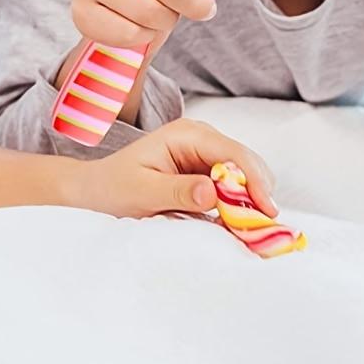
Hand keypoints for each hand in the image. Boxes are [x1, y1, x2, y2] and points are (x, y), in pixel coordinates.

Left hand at [76, 118, 277, 219]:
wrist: (98, 191)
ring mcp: (208, 156)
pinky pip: (238, 190)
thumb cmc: (114, 187)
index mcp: (185, 134)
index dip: (254, 181)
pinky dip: (242, 208)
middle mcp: (202, 139)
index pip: (233, 152)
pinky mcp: (210, 174)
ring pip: (248, 178)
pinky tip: (234, 225)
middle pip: (248, 164)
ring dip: (252, 203)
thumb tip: (213, 191)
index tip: (266, 212)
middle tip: (258, 228)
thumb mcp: (142, 191)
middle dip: (258, 194)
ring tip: (245, 229)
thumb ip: (178, 191)